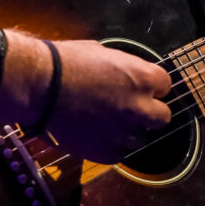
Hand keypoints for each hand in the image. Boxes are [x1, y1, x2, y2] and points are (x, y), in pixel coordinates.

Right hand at [37, 39, 172, 163]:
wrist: (39, 87)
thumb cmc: (66, 63)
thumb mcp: (103, 53)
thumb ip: (125, 68)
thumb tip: (130, 75)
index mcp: (143, 78)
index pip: (165, 85)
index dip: (152, 86)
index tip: (141, 87)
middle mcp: (140, 108)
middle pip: (162, 117)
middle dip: (149, 111)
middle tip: (129, 107)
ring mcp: (124, 133)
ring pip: (141, 137)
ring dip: (129, 130)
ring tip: (106, 120)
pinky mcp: (106, 152)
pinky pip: (120, 152)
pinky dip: (111, 144)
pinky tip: (96, 132)